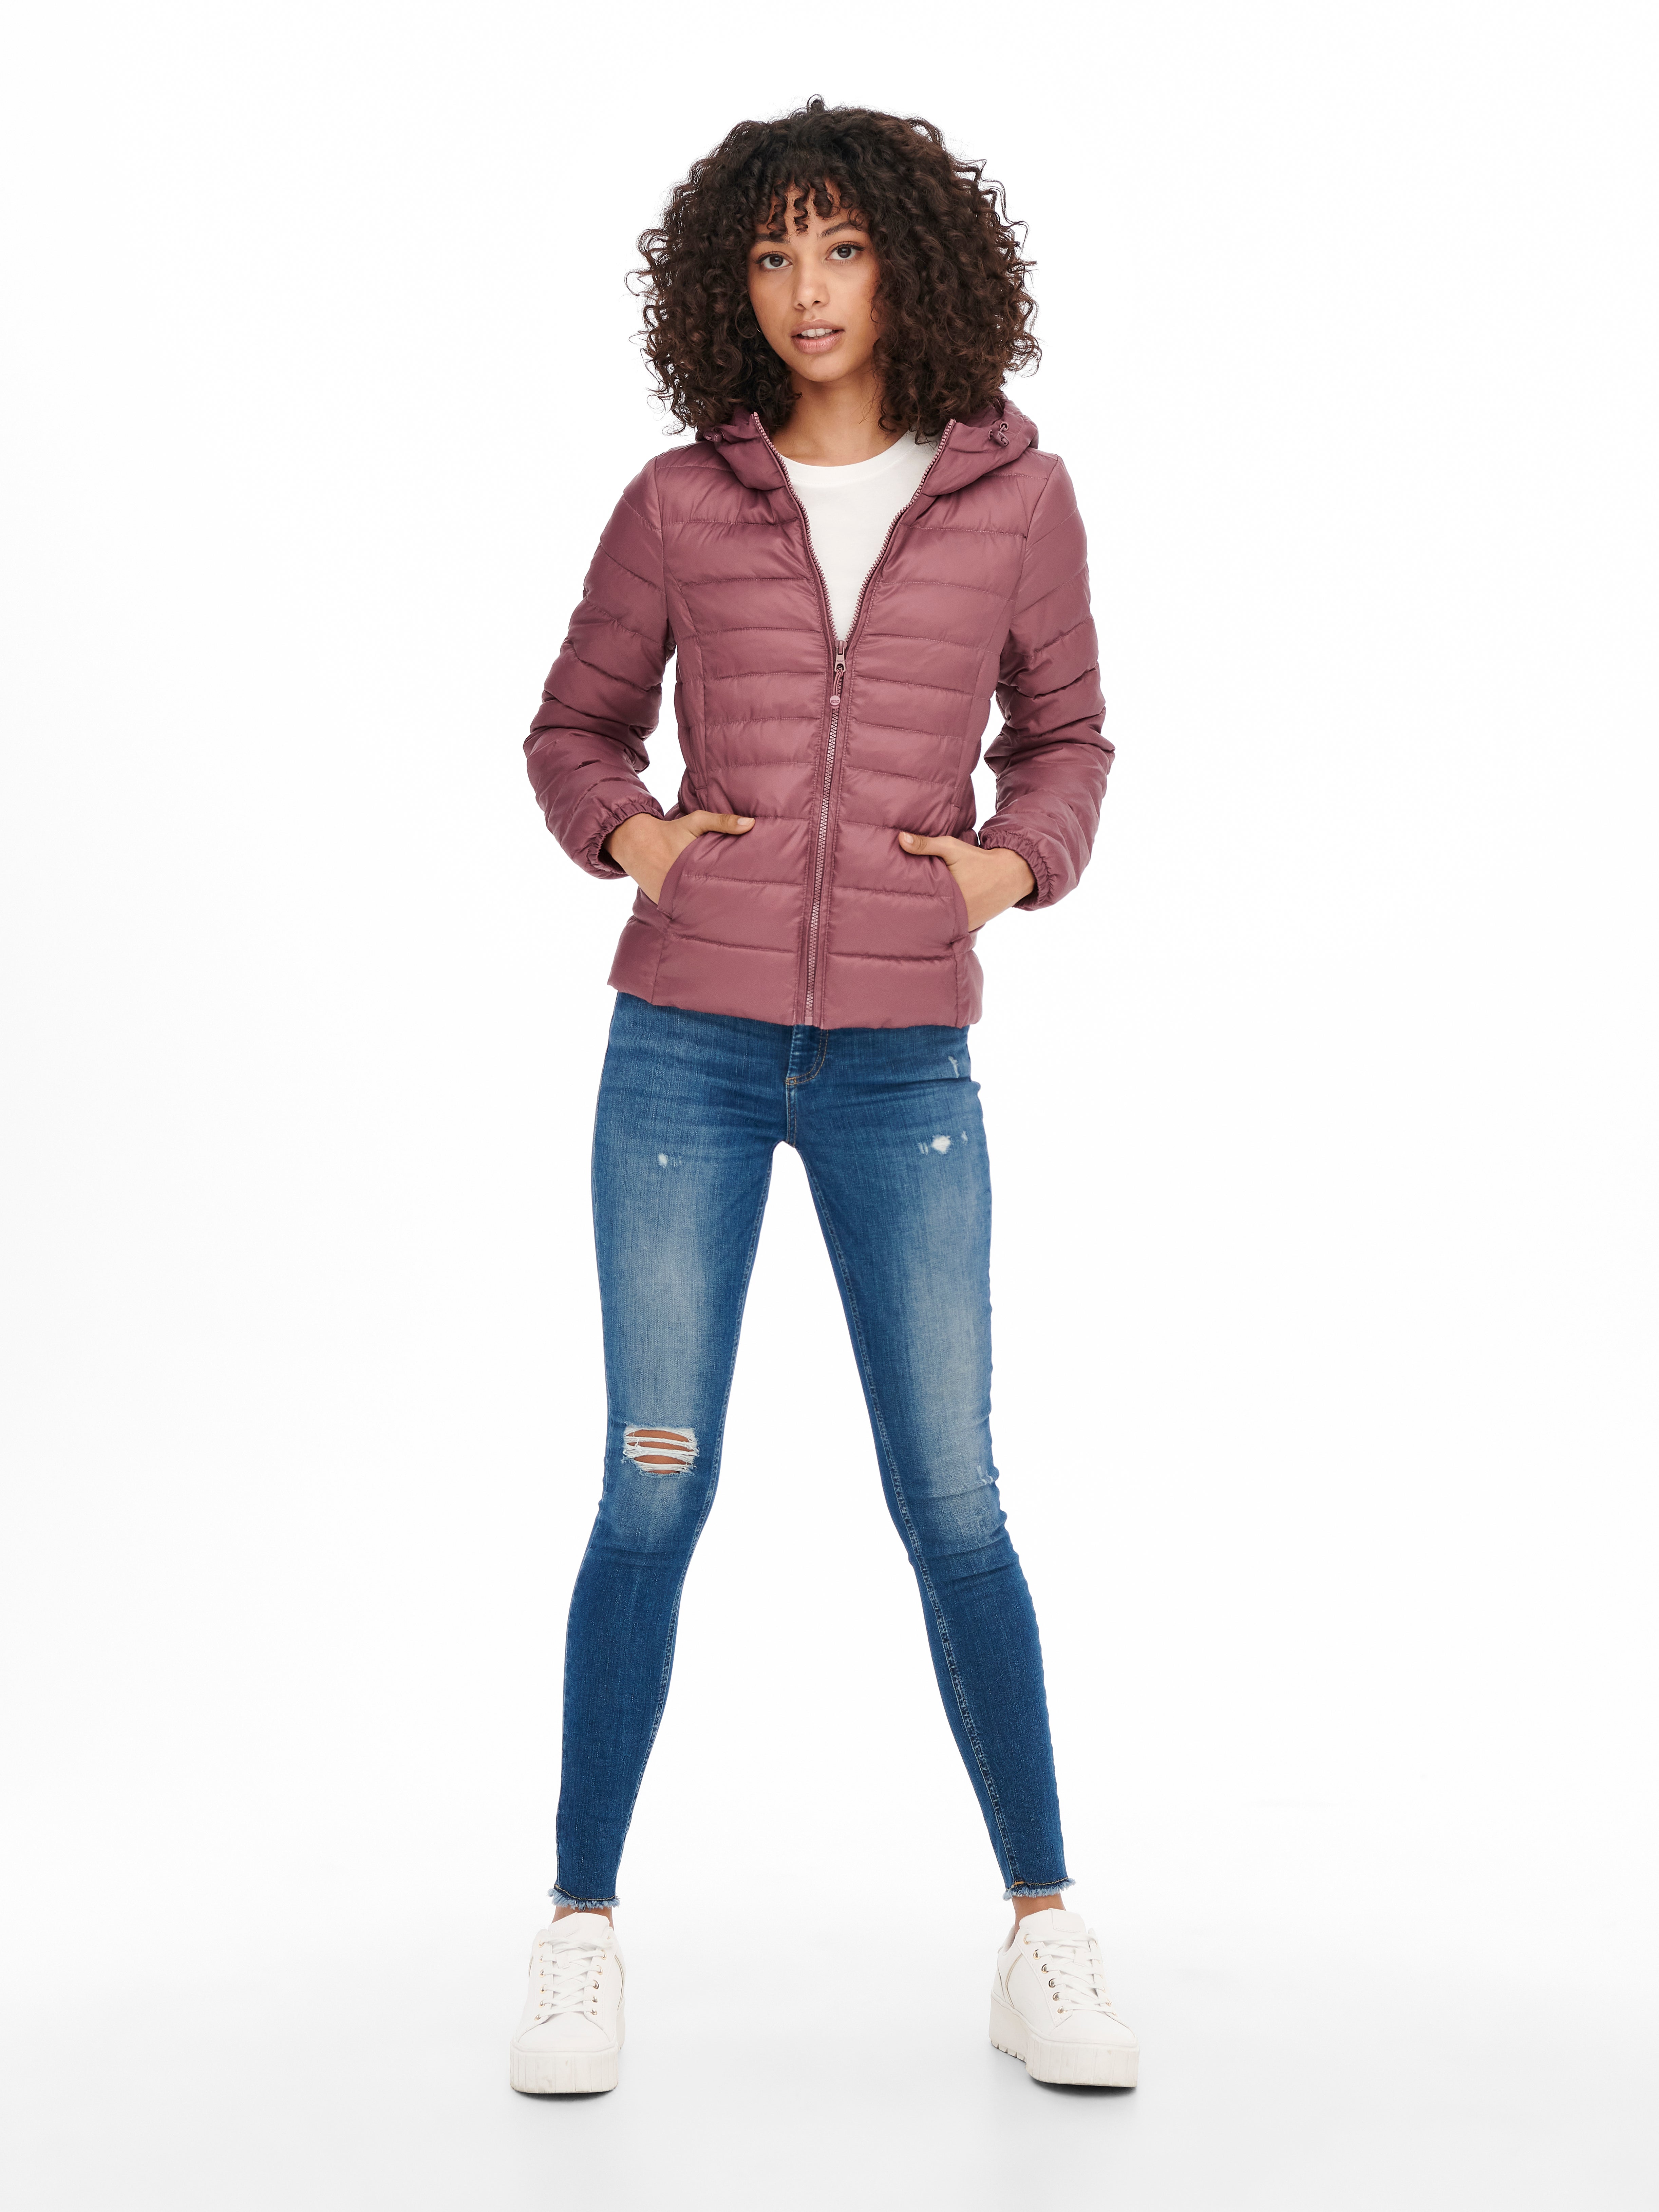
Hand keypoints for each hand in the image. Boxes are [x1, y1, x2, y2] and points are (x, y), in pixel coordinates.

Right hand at [604, 809, 754, 903]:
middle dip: (725, 903)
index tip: (751, 893)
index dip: (735, 889)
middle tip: (744, 910)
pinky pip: (681, 909)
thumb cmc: (671, 830)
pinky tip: (704, 916)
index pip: (720, 882)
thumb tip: (751, 824)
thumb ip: (723, 822)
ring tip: (728, 917)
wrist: (636, 842)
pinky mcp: (663, 902)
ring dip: (709, 910)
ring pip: (696, 908)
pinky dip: (691, 911)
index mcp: (694, 865)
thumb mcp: (696, 821)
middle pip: (710, 899)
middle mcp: (682, 884)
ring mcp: (671, 896)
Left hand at [897, 830, 1034, 929]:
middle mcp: (958, 914)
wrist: (1010, 873)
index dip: (906, 907)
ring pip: (941, 926)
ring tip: (911, 922)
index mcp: (949, 896)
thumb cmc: (978, 859)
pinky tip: (932, 924)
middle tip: (897, 918)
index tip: (892, 907)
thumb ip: (926, 844)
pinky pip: (952, 929)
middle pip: (929, 919)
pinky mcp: (971, 926)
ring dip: (930, 923)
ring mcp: (965, 923)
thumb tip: (900, 838)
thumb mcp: (951, 848)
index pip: (920, 906)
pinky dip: (944, 926)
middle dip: (915, 917)